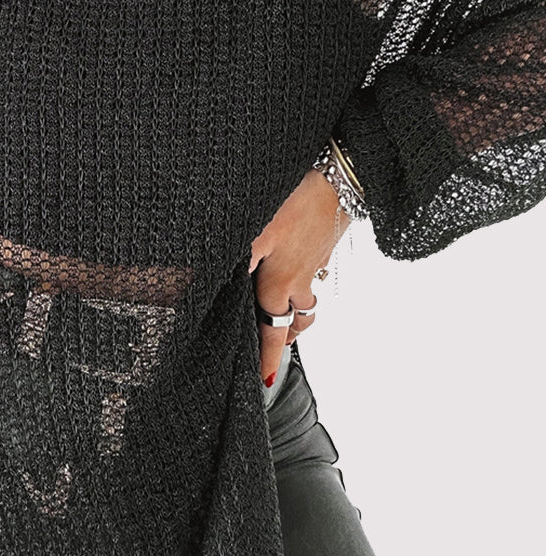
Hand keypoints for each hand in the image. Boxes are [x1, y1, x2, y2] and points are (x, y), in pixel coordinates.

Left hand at [249, 169, 350, 385]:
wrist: (341, 175)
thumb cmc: (296, 202)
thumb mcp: (256, 232)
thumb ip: (238, 262)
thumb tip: (215, 288)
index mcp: (281, 282)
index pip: (273, 329)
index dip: (267, 356)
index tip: (264, 379)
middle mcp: (302, 277)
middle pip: (297, 318)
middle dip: (286, 334)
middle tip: (277, 342)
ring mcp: (317, 260)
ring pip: (309, 296)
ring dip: (299, 309)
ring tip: (285, 311)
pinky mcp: (324, 241)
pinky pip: (313, 271)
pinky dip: (304, 279)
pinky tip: (292, 263)